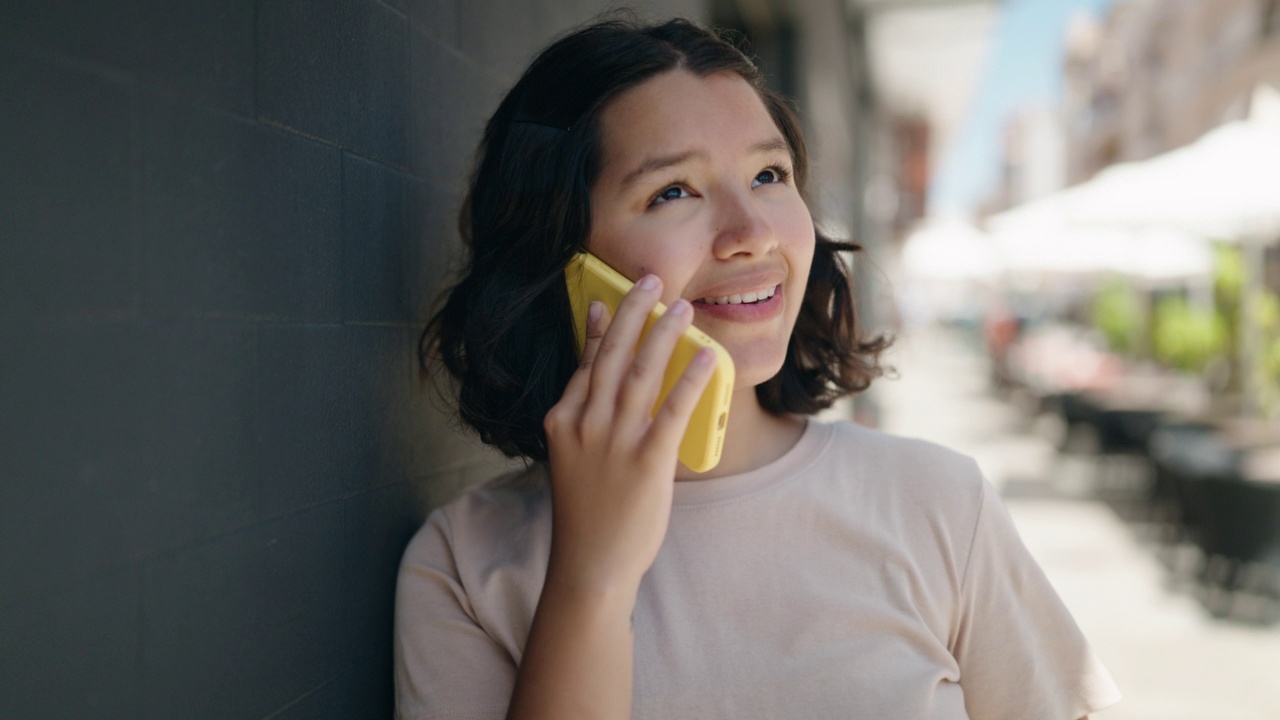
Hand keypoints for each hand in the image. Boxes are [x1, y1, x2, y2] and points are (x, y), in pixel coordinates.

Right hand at [542, 274, 715, 596]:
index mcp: (562, 421)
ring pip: (642, 372)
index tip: (606, 301)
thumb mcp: (570, 462)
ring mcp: (614, 440)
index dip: (600, 330)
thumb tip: (605, 394)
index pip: (585, 364)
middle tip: (649, 280)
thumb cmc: (586, 517)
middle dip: (632, 312)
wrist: (589, 565)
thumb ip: (584, 425)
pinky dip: (691, 377)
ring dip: (664, 333)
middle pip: (612, 355)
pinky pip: (672, 407)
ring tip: (682, 307)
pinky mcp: (647, 459)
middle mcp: (585, 423)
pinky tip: (707, 355)